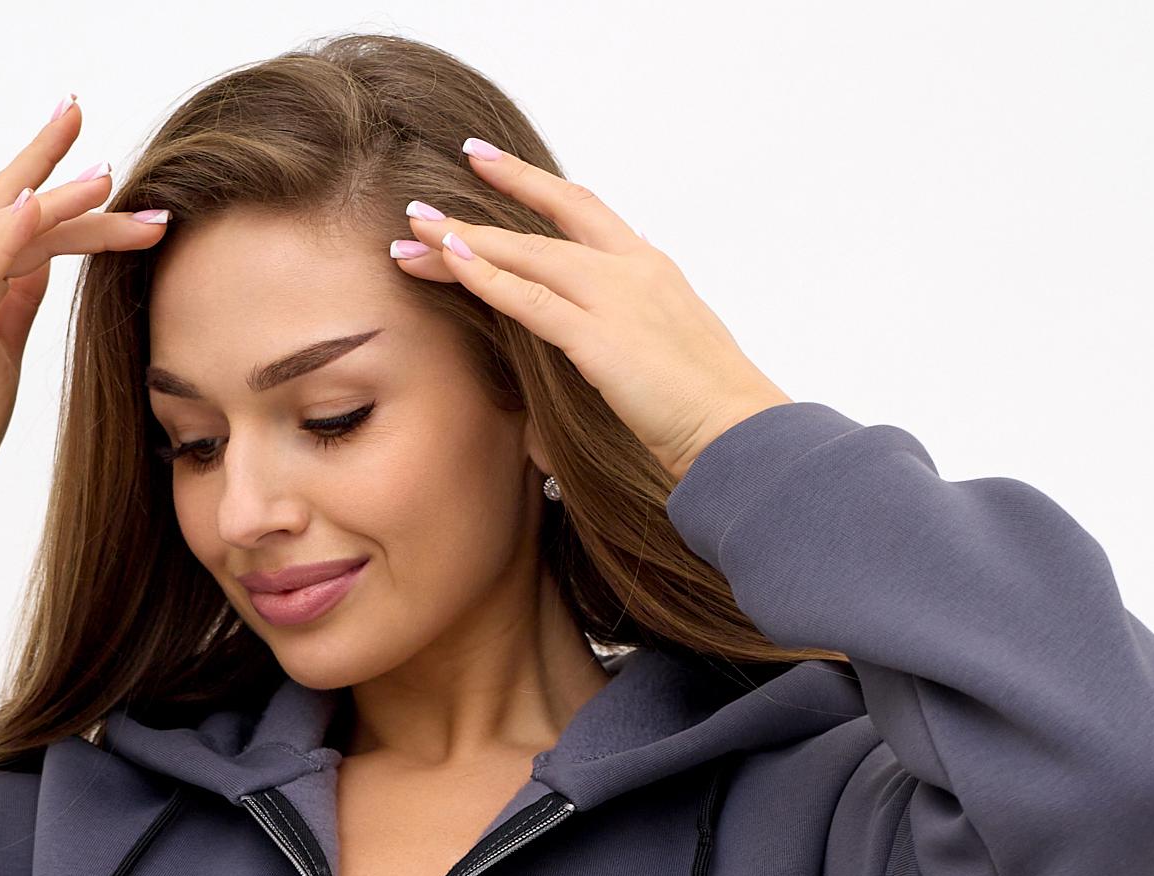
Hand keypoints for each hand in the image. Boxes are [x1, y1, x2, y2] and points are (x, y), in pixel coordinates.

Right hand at [0, 97, 170, 563]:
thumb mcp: (1, 355)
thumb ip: (16, 305)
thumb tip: (41, 265)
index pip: (28, 226)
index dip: (69, 197)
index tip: (113, 175)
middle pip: (12, 205)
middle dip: (49, 157)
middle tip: (81, 110)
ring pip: (4, 229)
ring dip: (55, 196)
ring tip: (102, 174)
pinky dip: (9, 234)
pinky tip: (36, 206)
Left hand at [390, 144, 790, 486]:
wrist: (739, 433)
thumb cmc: (711, 410)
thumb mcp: (671, 352)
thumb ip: (635, 329)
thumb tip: (605, 331)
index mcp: (652, 267)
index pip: (583, 208)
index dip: (532, 185)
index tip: (487, 164)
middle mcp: (633, 268)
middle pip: (545, 221)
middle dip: (482, 205)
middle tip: (426, 203)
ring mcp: (617, 298)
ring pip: (527, 255)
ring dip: (465, 242)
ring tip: (414, 232)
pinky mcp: (601, 339)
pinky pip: (531, 301)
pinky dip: (488, 279)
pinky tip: (451, 263)